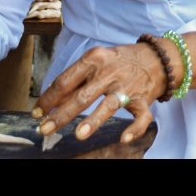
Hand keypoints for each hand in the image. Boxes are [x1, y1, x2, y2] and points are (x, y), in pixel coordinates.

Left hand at [32, 42, 164, 143]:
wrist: (158, 57)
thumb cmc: (119, 61)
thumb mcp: (97, 60)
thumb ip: (77, 78)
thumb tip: (52, 101)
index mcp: (95, 59)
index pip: (66, 81)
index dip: (49, 98)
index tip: (37, 113)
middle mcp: (110, 72)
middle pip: (82, 96)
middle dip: (62, 114)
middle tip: (45, 129)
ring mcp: (127, 87)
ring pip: (109, 105)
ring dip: (93, 120)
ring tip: (78, 134)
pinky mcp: (143, 100)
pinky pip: (140, 117)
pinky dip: (134, 128)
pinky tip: (124, 138)